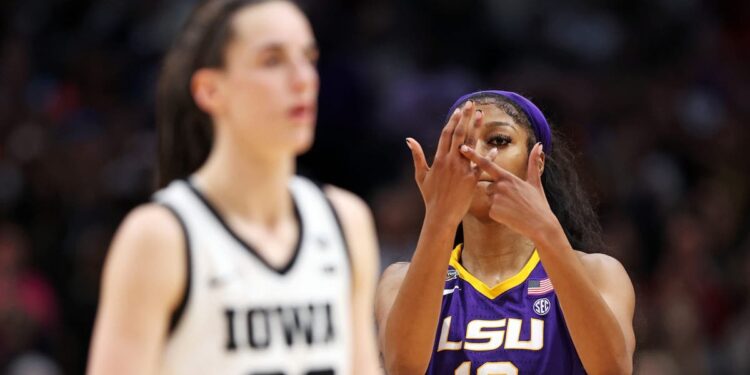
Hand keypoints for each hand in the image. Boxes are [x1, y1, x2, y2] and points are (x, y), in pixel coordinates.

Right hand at [406, 101, 490, 225]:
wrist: (441, 215)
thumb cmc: (430, 196)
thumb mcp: (420, 176)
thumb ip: (417, 156)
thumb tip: (409, 140)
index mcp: (438, 159)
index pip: (446, 134)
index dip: (452, 121)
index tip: (458, 110)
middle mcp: (451, 161)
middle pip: (459, 134)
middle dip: (465, 117)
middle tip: (471, 104)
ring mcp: (462, 170)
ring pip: (471, 144)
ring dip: (476, 128)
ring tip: (481, 115)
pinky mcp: (472, 180)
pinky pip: (481, 164)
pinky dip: (487, 156)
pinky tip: (494, 147)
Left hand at [459, 143, 557, 238]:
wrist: (540, 225)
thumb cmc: (538, 204)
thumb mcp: (535, 182)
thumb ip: (533, 163)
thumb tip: (539, 145)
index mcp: (508, 177)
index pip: (487, 164)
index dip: (474, 155)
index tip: (463, 148)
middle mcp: (500, 186)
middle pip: (489, 187)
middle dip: (497, 193)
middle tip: (514, 201)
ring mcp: (495, 199)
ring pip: (490, 199)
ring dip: (498, 204)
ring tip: (513, 209)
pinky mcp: (493, 212)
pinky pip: (491, 211)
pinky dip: (499, 214)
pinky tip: (510, 216)